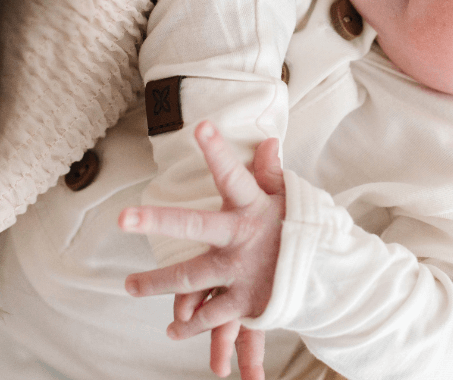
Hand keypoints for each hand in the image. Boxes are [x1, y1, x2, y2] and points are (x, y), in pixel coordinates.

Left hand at [119, 122, 285, 378]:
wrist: (328, 277)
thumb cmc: (303, 229)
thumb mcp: (291, 198)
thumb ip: (272, 172)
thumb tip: (267, 139)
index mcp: (254, 207)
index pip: (233, 174)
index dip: (217, 151)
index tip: (200, 126)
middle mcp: (242, 239)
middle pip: (195, 227)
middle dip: (159, 221)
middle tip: (124, 217)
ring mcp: (240, 272)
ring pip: (190, 279)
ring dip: (156, 283)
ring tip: (130, 285)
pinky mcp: (244, 303)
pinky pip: (208, 316)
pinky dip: (189, 323)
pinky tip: (174, 327)